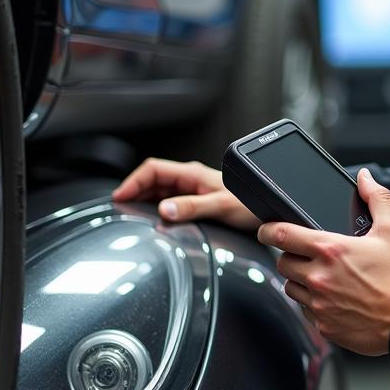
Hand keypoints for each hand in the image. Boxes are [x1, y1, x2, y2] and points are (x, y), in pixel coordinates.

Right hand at [112, 157, 259, 230]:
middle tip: (120, 209)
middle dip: (134, 191)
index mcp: (192, 174)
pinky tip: (153, 220)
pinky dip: (156, 209)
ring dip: (144, 201)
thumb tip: (165, 209)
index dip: (133, 181)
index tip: (120, 197)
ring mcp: (193, 190)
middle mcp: (191, 180)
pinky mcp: (197, 202)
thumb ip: (192, 207)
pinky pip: (170, 202)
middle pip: (152, 180)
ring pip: (160, 191)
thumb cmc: (251, 206)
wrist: (269, 213)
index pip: (153, 169)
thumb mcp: (221, 207)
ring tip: (131, 215)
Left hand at [257, 169, 389, 355]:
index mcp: (331, 250)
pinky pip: (306, 311)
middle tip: (310, 256)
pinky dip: (314, 304)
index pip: (282, 235)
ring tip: (324, 278)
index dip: (268, 229)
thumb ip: (376, 198)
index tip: (266, 229)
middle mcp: (320, 277)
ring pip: (291, 288)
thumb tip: (365, 178)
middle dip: (292, 256)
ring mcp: (320, 304)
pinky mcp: (324, 326)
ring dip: (300, 281)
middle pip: (283, 263)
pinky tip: (334, 299)